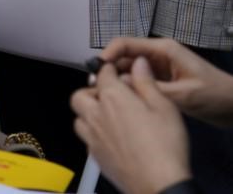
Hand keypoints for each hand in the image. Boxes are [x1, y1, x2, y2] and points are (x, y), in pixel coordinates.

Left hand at [71, 57, 191, 193]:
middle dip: (91, 92)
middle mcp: (96, 114)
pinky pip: (85, 138)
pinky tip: (110, 137)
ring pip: (78, 117)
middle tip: (111, 97)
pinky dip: (93, 132)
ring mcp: (92, 136)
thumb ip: (147, 82)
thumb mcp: (164, 107)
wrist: (158, 184)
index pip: (102, 73)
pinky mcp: (94, 155)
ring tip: (108, 117)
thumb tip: (137, 63)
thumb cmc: (165, 145)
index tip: (116, 70)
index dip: (109, 68)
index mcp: (113, 97)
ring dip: (89, 113)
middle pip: (80, 95)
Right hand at [101, 36, 232, 127]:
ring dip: (117, 80)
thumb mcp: (184, 94)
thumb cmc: (214, 95)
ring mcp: (158, 69)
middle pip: (124, 57)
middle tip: (96, 89)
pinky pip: (138, 82)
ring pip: (129, 70)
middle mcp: (157, 56)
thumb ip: (152, 87)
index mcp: (163, 50)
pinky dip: (128, 89)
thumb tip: (119, 82)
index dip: (107, 54)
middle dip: (108, 69)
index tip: (95, 71)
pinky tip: (121, 101)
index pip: (126, 44)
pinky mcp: (161, 82)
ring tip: (105, 97)